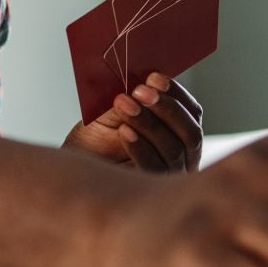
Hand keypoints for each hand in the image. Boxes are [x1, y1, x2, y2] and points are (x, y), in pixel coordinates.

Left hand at [62, 72, 203, 171]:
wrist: (75, 168)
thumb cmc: (98, 139)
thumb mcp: (116, 112)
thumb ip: (134, 98)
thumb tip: (145, 79)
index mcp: (180, 132)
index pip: (192, 112)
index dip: (176, 94)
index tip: (154, 77)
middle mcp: (184, 157)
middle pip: (190, 133)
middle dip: (166, 108)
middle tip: (140, 91)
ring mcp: (171, 177)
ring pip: (172, 149)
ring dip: (147, 123)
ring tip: (123, 105)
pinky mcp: (153, 189)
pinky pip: (154, 167)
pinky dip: (140, 146)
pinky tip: (124, 131)